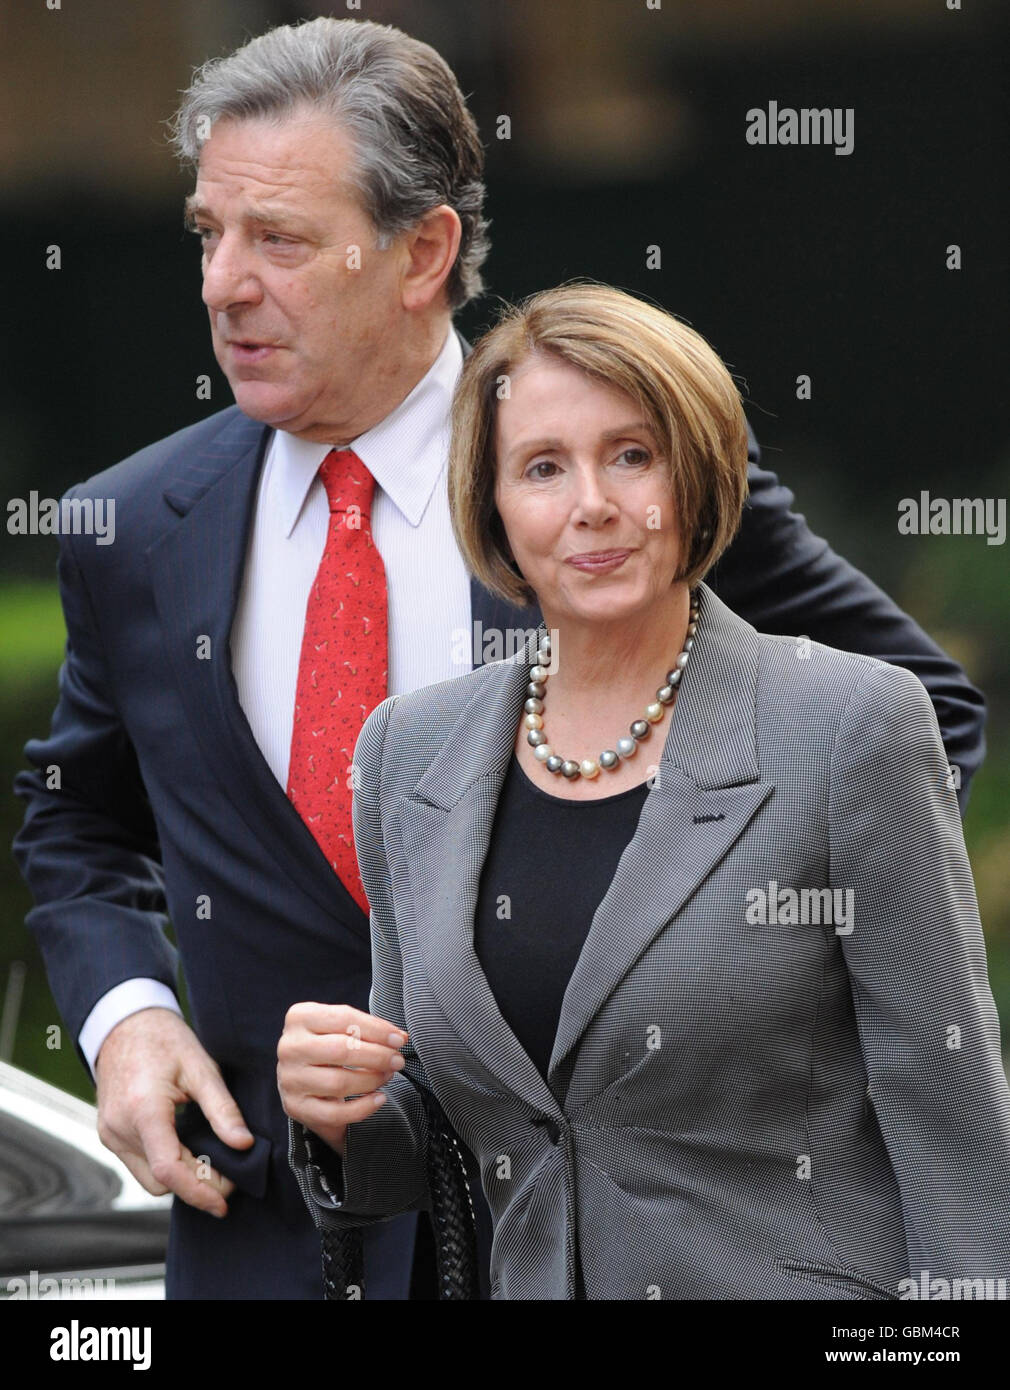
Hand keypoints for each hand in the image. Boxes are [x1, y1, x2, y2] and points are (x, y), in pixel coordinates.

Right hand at [94, 1007, 253, 1217]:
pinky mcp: (109, 1134)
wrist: (125, 1024)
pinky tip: (188, 1150)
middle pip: (161, 1182)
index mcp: (143, 1111)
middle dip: (196, 1185)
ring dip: (180, 1178)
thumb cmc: (165, 1040)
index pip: (170, 1170)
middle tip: (229, 1174)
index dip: (200, 1192)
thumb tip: (244, 1144)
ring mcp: (110, 1134)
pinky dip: (164, 1165)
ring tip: (212, 1161)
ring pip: (148, 1178)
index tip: (224, 1202)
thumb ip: (222, 1109)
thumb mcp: (201, 1068)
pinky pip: (138, 1164)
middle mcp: (120, 1129)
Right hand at [277, 1003, 408, 1157]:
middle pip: (341, 1050)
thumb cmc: (328, 1047)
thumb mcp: (341, 1028)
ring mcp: (290, 1079)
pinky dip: (363, 1107)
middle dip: (377, 1056)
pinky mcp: (295, 1107)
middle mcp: (290, 1047)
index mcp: (300, 1017)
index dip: (376, 1029)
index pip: (344, 1019)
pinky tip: (379, 1098)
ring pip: (338, 1083)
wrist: (303, 1077)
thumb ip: (367, 1029)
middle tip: (397, 1060)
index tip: (399, 1039)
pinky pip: (334, 1113)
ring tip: (388, 1075)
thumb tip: (399, 1037)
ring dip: (372, 1079)